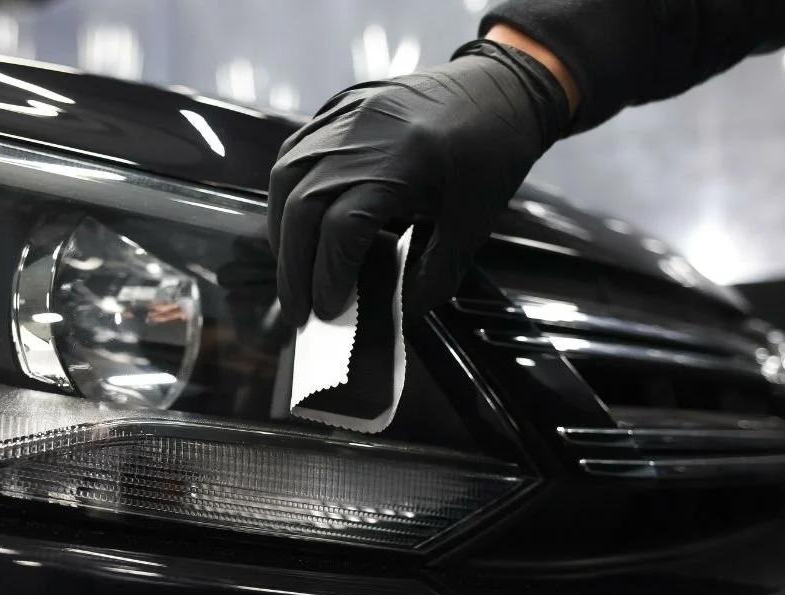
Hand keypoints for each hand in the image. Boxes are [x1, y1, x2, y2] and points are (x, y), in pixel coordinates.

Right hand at [268, 39, 570, 325]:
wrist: (502, 89)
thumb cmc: (493, 157)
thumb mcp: (471, 227)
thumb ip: (431, 278)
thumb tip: (392, 315)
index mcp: (405, 160)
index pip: (343, 227)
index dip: (328, 276)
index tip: (326, 311)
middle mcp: (366, 131)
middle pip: (303, 204)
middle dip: (294, 265)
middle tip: (298, 307)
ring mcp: (347, 112)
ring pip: (287, 175)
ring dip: (282, 229)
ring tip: (292, 270)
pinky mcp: (340, 105)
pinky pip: (295, 151)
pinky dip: (288, 192)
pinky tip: (297, 223)